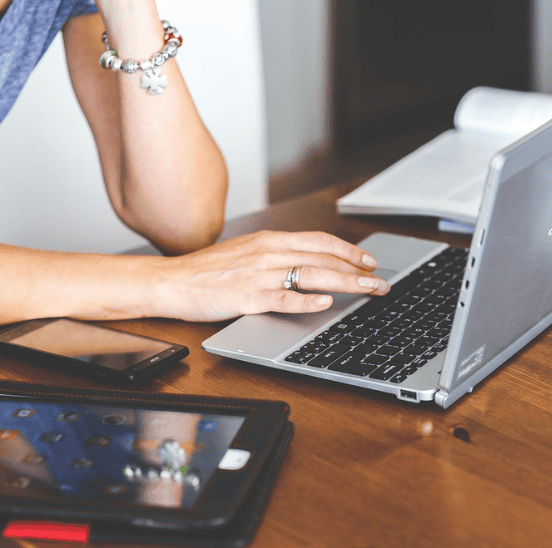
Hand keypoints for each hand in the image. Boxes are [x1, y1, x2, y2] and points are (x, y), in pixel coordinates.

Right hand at [152, 231, 390, 320]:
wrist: (171, 281)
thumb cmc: (208, 271)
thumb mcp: (247, 253)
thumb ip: (277, 256)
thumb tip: (308, 264)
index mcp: (270, 240)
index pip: (320, 241)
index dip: (349, 250)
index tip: (369, 261)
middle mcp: (269, 252)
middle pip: (324, 258)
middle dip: (358, 270)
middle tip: (380, 282)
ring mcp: (259, 274)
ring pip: (312, 275)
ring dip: (345, 283)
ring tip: (368, 291)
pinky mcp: (248, 297)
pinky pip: (283, 298)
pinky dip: (307, 300)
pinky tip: (325, 304)